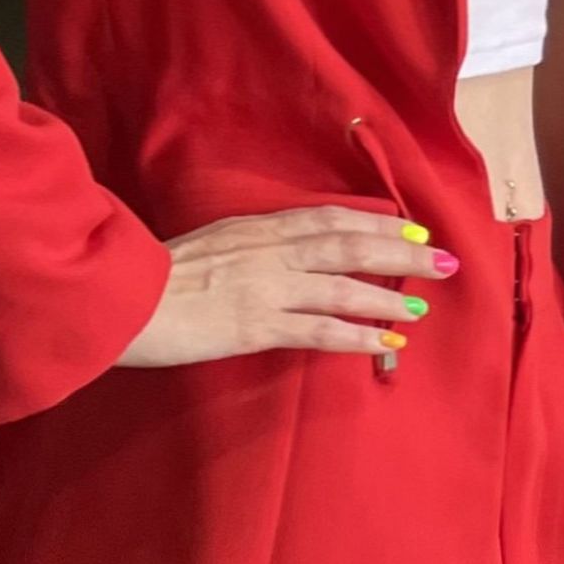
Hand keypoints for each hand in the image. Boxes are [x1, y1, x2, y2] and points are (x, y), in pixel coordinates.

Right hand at [115, 206, 457, 368]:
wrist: (121, 300)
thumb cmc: (155, 275)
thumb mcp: (210, 243)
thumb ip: (250, 245)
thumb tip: (284, 253)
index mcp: (257, 228)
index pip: (329, 219)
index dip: (374, 224)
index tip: (410, 229)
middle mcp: (270, 252)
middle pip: (348, 246)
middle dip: (399, 253)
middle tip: (442, 261)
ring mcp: (266, 289)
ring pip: (342, 287)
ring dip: (387, 296)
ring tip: (422, 306)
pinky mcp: (255, 327)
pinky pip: (317, 330)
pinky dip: (356, 335)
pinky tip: (385, 343)